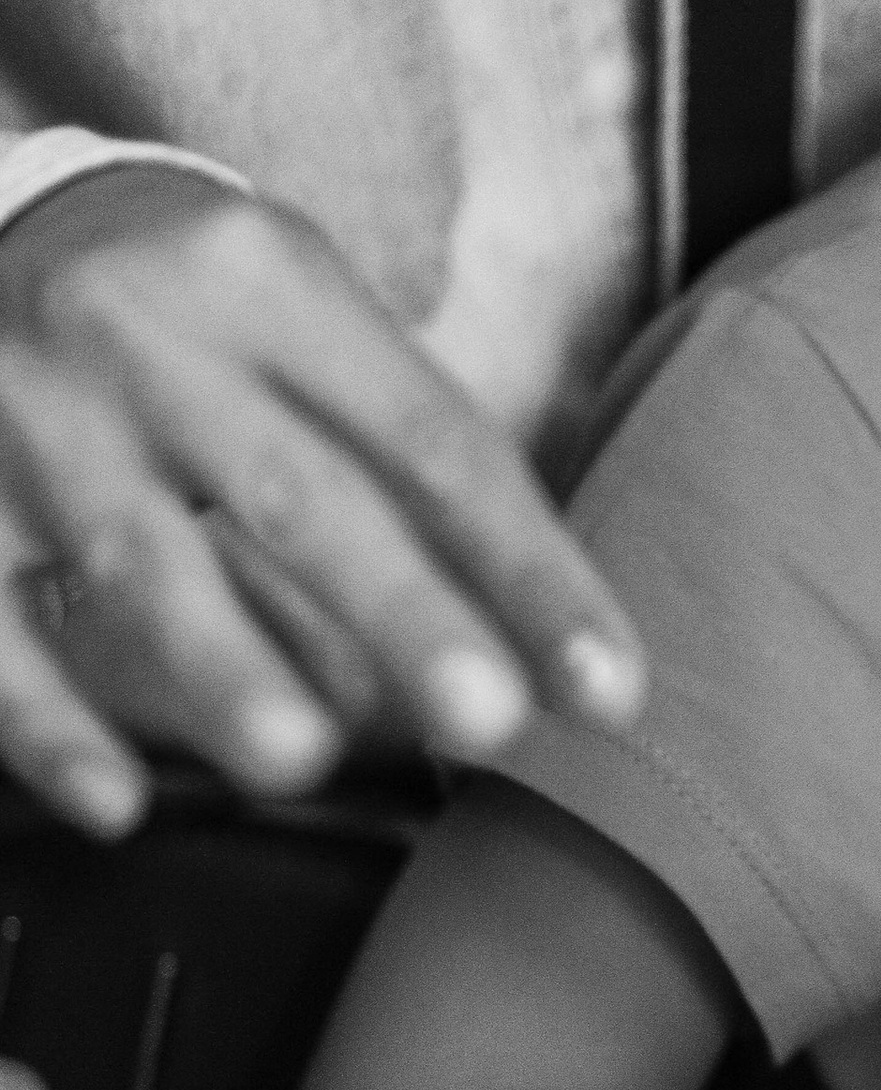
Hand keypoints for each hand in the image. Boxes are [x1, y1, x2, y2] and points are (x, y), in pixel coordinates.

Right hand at [0, 166, 645, 829]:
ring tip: (301, 760)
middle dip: (402, 612)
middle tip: (491, 721)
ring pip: (139, 558)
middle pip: (299, 494)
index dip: (531, 571)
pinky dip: (50, 721)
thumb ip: (404, 445)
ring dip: (224, 667)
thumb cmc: (184, 304)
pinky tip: (117, 805)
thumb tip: (545, 634)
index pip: (434, 442)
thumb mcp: (293, 309)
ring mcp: (33, 414)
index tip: (612, 692)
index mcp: (272, 284)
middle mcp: (150, 338)